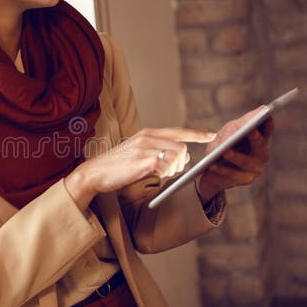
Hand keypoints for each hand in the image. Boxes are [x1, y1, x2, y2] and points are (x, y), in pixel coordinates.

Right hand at [65, 127, 214, 210]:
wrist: (94, 173)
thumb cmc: (116, 166)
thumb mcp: (138, 152)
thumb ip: (159, 151)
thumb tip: (182, 157)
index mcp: (147, 133)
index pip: (178, 131)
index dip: (196, 134)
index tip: (211, 135)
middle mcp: (147, 137)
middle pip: (181, 148)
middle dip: (181, 163)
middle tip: (169, 171)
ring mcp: (145, 148)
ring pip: (176, 157)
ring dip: (172, 170)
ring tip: (157, 173)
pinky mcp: (142, 160)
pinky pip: (165, 167)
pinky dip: (163, 174)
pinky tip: (152, 175)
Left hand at [196, 109, 273, 202]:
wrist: (211, 168)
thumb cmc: (223, 144)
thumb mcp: (230, 130)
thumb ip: (243, 122)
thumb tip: (261, 110)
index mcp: (260, 140)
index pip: (267, 130)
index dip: (268, 124)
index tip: (267, 115)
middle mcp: (261, 154)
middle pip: (261, 147)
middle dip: (256, 139)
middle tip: (251, 131)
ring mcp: (255, 169)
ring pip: (246, 162)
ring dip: (235, 156)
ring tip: (225, 151)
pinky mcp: (244, 180)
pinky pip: (232, 175)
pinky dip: (221, 169)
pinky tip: (212, 165)